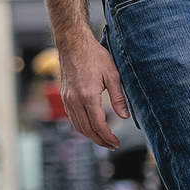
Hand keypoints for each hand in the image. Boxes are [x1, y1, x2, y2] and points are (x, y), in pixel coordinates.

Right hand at [60, 31, 128, 148]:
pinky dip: (81, 126)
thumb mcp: (113, 75)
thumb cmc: (94, 56)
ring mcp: (67, 99)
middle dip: (100, 140)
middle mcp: (74, 100)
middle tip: (111, 145)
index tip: (116, 142)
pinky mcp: (64, 96)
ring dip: (90, 135)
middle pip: (87, 129)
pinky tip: (90, 127)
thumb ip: (119, 98)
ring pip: (77, 126)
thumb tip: (125, 116)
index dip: (108, 137)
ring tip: (102, 139)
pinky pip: (72, 117)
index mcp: (88, 96)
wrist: (73, 44)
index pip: (98, 125)